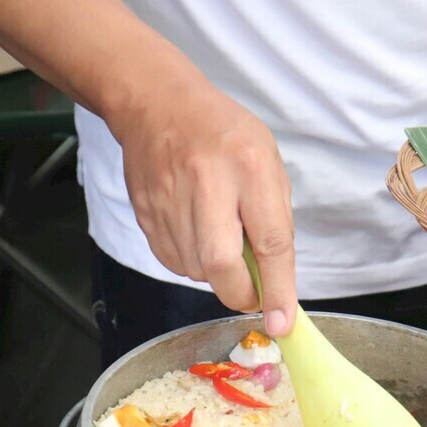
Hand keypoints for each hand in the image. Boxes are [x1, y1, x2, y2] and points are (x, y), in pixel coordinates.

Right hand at [108, 81, 296, 336]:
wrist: (158, 104)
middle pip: (220, 264)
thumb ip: (274, 218)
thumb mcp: (268, 162)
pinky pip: (172, 261)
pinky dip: (192, 263)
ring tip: (223, 241)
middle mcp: (207, 182)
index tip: (281, 321)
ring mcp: (169, 198)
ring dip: (217, 275)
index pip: (270, 241)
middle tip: (253, 294)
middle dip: (241, 293)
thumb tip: (276, 279)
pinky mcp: (145, 212)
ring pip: (195, 270)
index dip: (277, 289)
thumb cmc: (224, 134)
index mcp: (249, 166)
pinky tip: (198, 236)